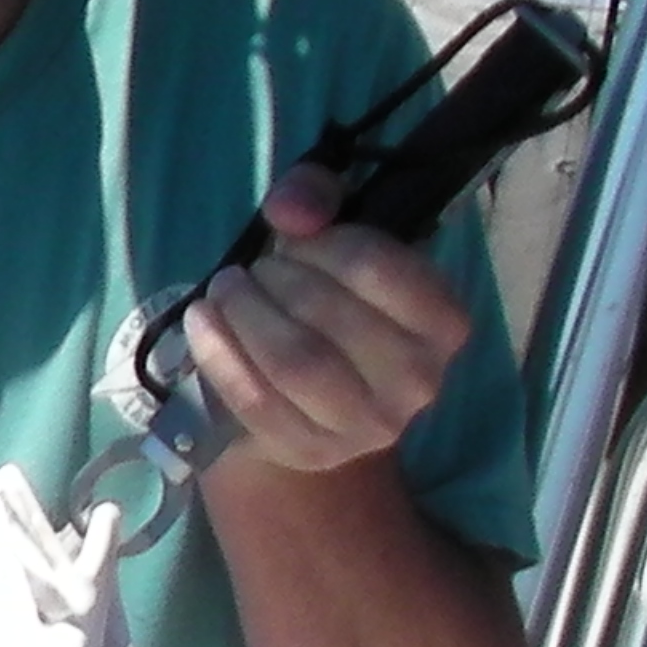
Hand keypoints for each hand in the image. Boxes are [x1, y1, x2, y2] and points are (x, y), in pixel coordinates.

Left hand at [183, 163, 471, 475]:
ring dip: (244, 315)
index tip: (291, 238)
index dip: (320, 244)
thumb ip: (317, 195)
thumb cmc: (331, 303)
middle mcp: (420, 380)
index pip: (378, 268)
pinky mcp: (312, 450)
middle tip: (250, 271)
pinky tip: (201, 323)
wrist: (311, 397)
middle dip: (274, 280)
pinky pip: (255, 400)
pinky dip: (218, 354)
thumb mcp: (332, 237)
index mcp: (444, 322)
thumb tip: (290, 211)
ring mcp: (368, 426)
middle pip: (327, 314)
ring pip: (294, 362)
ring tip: (224, 291)